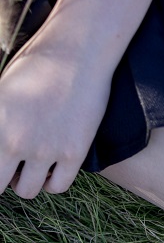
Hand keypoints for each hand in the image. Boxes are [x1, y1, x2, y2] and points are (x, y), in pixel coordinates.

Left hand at [0, 30, 112, 197]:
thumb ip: (0, 119)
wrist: (77, 53)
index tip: (3, 164)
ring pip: (28, 190)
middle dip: (5, 178)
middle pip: (0, 184)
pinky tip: (53, 168)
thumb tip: (3, 140)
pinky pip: (58, 186)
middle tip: (13, 168)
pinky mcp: (72, 154)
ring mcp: (45, 149)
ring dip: (28, 181)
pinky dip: (53, 182)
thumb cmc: (38, 64)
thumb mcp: (3, 90)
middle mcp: (16, 139)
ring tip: (34, 165)